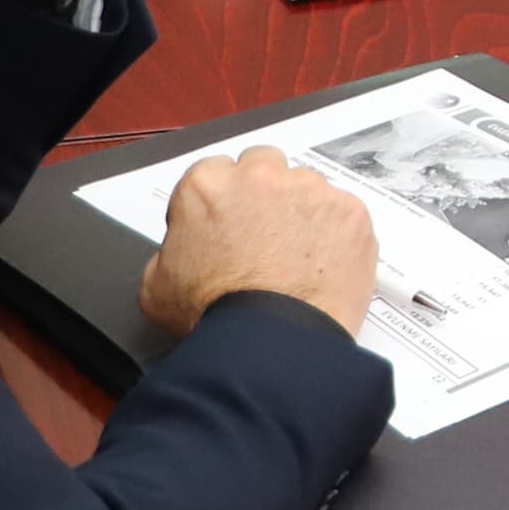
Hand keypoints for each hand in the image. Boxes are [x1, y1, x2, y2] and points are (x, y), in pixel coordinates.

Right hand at [139, 147, 377, 338]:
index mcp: (207, 186)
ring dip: (303, 212)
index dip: (222, 201)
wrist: (267, 342)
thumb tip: (185, 246)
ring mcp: (311, 191)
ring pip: (308, 188)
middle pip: (265, 167)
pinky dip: (337, 234)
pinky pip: (344, 214)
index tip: (228, 223)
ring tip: (297, 257)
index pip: (216, 172)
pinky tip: (323, 266)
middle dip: (264, 193)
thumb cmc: (213, 315)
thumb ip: (172, 247)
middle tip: (264, 233)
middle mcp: (260, 177)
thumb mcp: (157, 283)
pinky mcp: (351, 212)